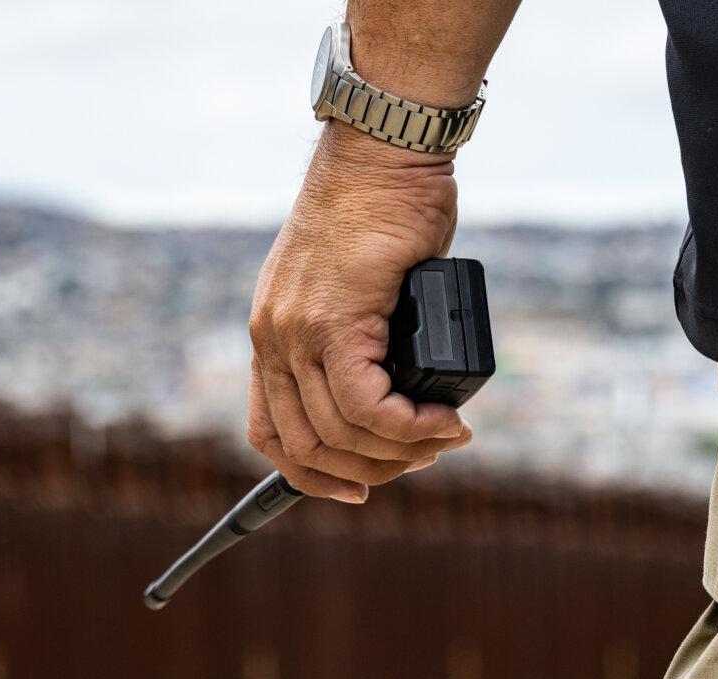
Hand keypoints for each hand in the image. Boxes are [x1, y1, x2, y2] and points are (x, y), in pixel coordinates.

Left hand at [247, 123, 472, 501]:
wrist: (382, 152)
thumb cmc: (383, 209)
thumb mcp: (362, 286)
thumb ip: (365, 336)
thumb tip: (406, 388)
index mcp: (272, 333)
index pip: (271, 431)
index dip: (312, 476)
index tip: (359, 487)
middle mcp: (272, 337)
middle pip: (306, 446)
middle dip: (370, 472)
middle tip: (424, 458)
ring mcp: (296, 330)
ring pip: (339, 432)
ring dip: (400, 452)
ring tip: (446, 437)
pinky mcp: (333, 320)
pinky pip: (365, 404)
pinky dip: (409, 426)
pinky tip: (442, 421)